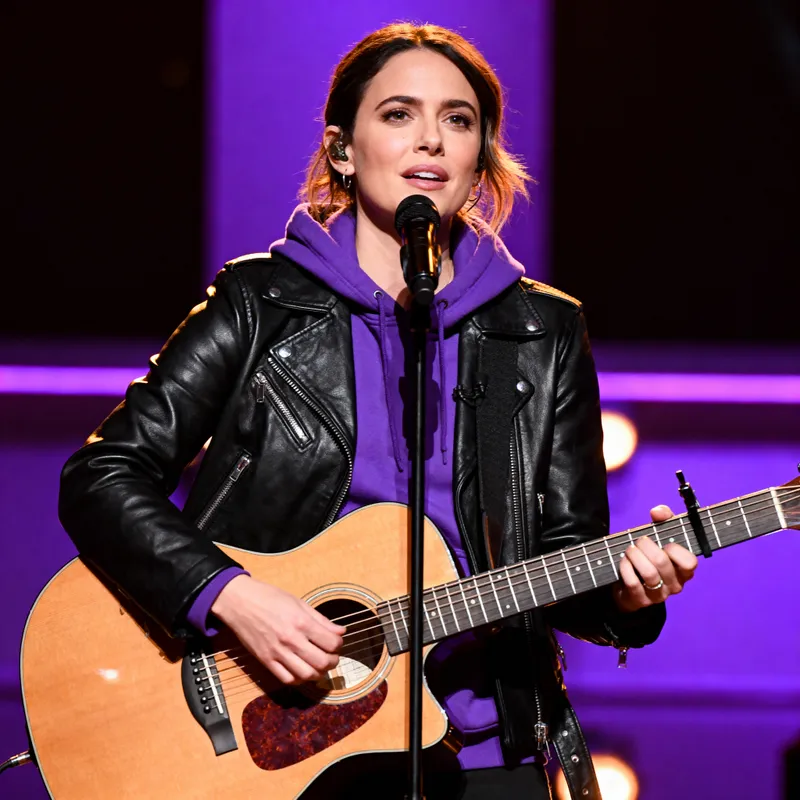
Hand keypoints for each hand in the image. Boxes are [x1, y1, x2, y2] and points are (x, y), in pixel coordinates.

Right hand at [211, 575, 344, 684]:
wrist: (239, 602)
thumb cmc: (269, 597)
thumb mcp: (299, 602)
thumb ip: (321, 620)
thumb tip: (341, 631)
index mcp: (301, 622)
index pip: (331, 643)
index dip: (339, 645)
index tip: (336, 642)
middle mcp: (291, 639)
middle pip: (322, 662)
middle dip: (332, 662)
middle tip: (331, 657)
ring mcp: (277, 652)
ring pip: (306, 675)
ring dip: (318, 673)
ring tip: (318, 665)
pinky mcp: (265, 661)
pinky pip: (286, 679)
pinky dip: (299, 679)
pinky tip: (302, 670)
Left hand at [613, 504, 698, 612]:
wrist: (630, 585)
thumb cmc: (650, 555)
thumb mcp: (661, 535)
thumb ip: (664, 518)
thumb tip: (657, 512)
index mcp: (684, 570)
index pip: (690, 562)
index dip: (675, 550)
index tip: (665, 543)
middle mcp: (675, 585)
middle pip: (662, 562)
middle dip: (646, 546)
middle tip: (639, 541)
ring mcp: (659, 595)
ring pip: (649, 574)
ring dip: (635, 556)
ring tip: (630, 550)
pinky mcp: (641, 601)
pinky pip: (633, 583)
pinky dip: (625, 568)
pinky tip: (623, 561)